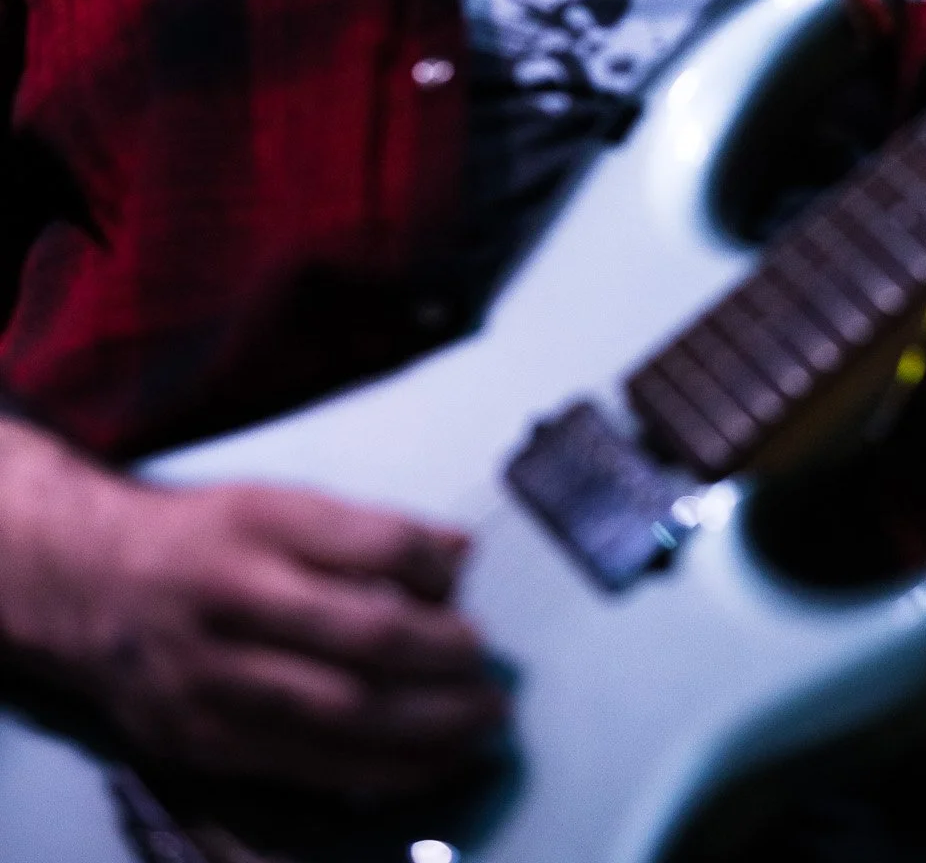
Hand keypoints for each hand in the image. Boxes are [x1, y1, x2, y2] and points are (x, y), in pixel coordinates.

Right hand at [0, 422, 503, 795]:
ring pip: (344, 713)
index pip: (373, 544)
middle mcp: (236, 598)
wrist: (89, 584)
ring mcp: (218, 678)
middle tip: (488, 665)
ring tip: (483, 719)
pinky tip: (433, 763)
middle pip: (365, 636)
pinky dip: (384, 771)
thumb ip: (367, 530)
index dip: (434, 565)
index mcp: (260, 522)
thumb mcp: (276, 503)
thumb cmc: (203, 539)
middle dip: (445, 657)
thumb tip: (461, 553)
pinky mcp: (208, 742)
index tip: (465, 580)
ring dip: (431, 725)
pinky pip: (311, 767)